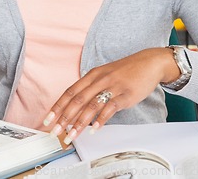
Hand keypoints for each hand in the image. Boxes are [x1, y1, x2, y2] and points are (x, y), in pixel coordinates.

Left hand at [43, 47, 179, 143]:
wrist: (148, 63)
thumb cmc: (125, 71)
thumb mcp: (104, 75)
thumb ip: (91, 89)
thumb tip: (77, 107)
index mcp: (92, 75)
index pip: (70, 92)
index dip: (58, 106)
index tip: (48, 119)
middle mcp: (99, 79)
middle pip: (77, 100)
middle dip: (64, 118)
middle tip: (55, 132)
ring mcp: (112, 87)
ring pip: (91, 105)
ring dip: (79, 123)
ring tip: (71, 135)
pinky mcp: (125, 94)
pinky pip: (110, 108)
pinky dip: (101, 119)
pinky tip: (94, 129)